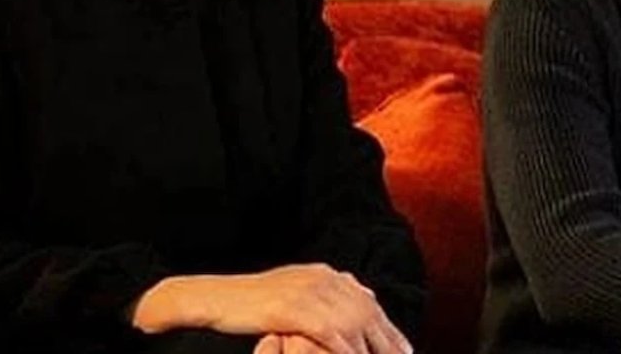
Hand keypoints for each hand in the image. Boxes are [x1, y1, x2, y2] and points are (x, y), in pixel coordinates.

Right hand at [131, 264, 411, 353]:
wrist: (213, 297)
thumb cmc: (248, 302)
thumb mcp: (292, 292)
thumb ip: (323, 297)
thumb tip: (355, 300)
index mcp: (327, 276)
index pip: (369, 304)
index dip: (390, 331)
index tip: (406, 352)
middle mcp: (325, 280)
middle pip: (371, 315)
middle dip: (391, 343)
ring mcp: (311, 293)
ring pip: (357, 327)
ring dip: (375, 351)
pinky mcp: (296, 309)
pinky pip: (333, 336)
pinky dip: (348, 353)